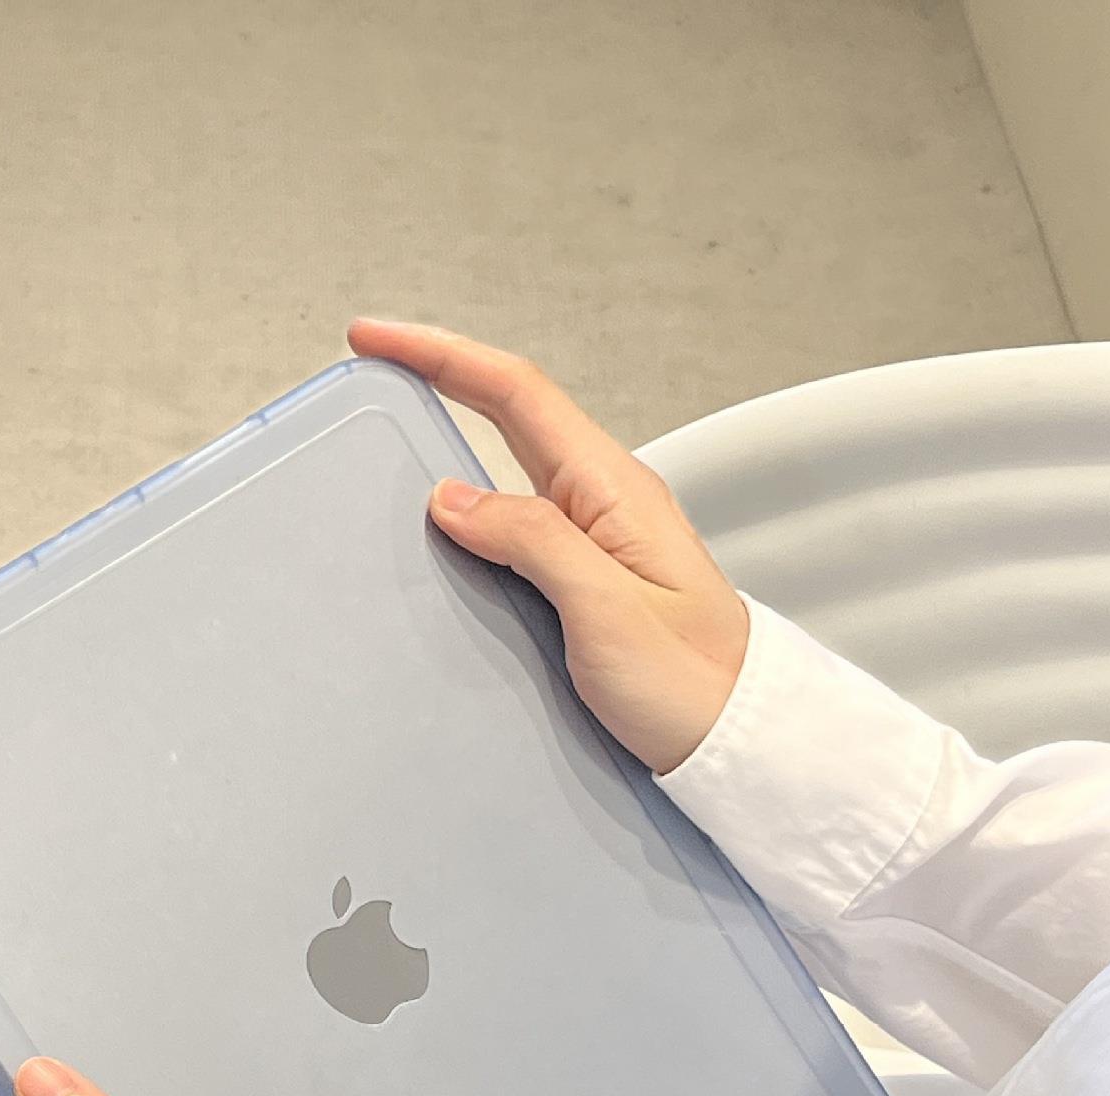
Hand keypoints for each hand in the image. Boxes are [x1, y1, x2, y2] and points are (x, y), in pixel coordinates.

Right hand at [349, 318, 749, 775]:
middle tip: (372, 374)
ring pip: (509, 473)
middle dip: (439, 383)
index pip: (515, 393)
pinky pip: (517, 528)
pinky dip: (469, 513)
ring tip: (390, 448)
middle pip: (510, 417)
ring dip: (450, 447)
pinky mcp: (586, 582)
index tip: (375, 338)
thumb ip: (532, 540)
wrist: (737, 743)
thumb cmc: (691, 684)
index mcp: (613, 490)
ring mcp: (596, 541)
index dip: (440, 356)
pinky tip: (440, 532)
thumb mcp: (605, 609)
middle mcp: (604, 502)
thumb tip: (452, 495)